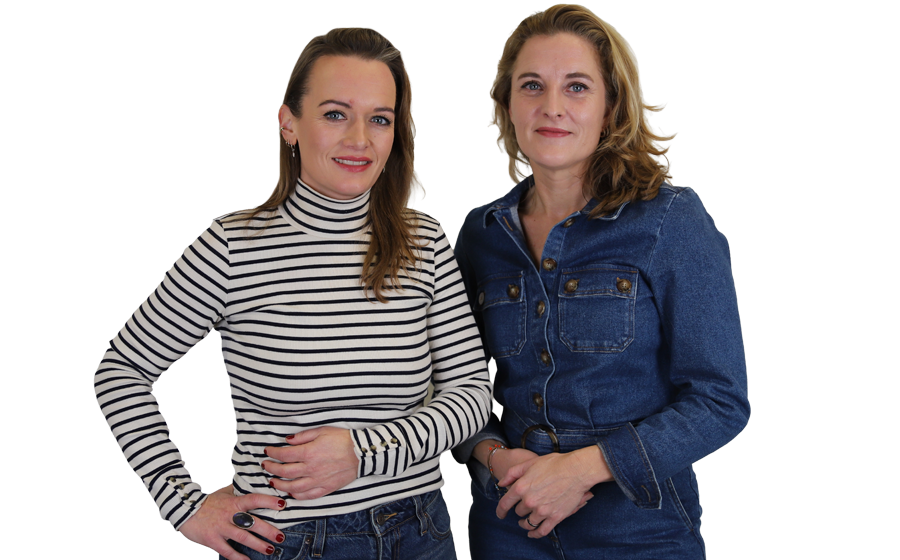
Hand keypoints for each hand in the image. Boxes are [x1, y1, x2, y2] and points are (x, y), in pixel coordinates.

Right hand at [179, 484, 286, 559]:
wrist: (184, 509)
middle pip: (252, 522)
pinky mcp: (212, 539)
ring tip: (269, 550)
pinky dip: (238, 557)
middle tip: (280, 537)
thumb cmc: (206, 502)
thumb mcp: (224, 493)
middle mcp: (229, 514)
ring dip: (258, 545)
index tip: (282, 504)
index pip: (254, 499)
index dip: (269, 501)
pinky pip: (227, 550)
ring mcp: (221, 528)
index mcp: (234, 502)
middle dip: (268, 531)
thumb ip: (239, 492)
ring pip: (243, 537)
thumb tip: (252, 486)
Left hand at [263, 426, 358, 500]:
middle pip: (285, 472)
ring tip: (273, 481)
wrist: (362, 453)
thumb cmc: (343, 440)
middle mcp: (311, 469)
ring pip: (293, 487)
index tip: (267, 451)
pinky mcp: (326, 488)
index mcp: (309, 453)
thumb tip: (288, 440)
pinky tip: (291, 492)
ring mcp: (318, 481)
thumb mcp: (322, 430)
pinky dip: (296, 496)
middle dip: (271, 468)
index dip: (273, 452)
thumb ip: (303, 436)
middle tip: (265, 465)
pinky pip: (308, 496)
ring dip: (280, 484)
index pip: (284, 454)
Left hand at [496, 446, 610, 537]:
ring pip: (528, 523)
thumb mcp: (529, 463)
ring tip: (524, 522)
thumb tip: (501, 484)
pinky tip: (532, 533)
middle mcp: (529, 501)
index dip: (500, 511)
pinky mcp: (555, 517)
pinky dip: (535, 534)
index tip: (500, 514)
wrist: (576, 470)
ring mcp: (542, 511)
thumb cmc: (554, 464)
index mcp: (521, 487)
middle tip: (523, 506)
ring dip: (524, 523)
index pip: (504, 504)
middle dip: (519, 509)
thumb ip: (512, 473)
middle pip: (518, 512)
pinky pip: (541, 531)